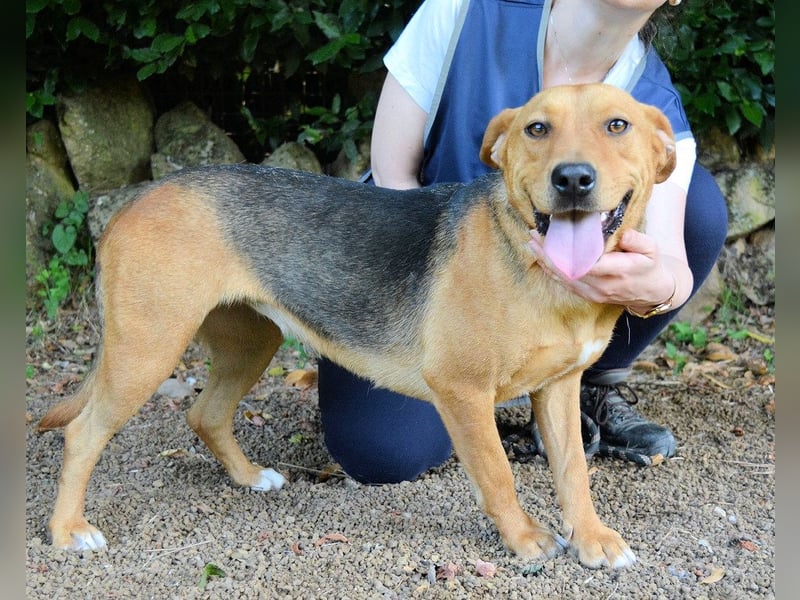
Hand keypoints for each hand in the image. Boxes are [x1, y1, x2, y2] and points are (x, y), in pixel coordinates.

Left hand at [528, 229, 676, 307]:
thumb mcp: (652, 250)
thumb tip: (624, 234)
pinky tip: (540, 258)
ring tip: (531, 243)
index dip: (569, 253)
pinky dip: (551, 271)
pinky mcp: (588, 295)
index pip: (588, 264)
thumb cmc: (650, 266)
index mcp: (618, 273)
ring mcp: (593, 293)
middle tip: (534, 236)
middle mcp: (602, 286)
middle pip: (569, 271)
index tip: (555, 237)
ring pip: (563, 279)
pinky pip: (565, 284)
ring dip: (545, 261)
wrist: (651, 291)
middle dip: (549, 253)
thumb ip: (638, 241)